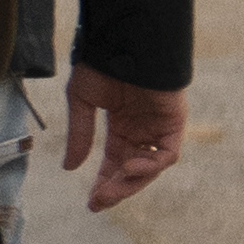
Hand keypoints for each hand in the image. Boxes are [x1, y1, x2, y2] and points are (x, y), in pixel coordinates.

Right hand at [66, 68, 186, 212]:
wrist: (125, 41)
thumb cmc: (102, 64)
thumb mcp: (82, 101)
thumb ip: (80, 135)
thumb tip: (69, 167)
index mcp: (122, 127)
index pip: (115, 163)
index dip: (104, 183)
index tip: (92, 202)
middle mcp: (142, 131)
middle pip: (133, 171)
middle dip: (117, 188)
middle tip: (99, 201)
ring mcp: (159, 128)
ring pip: (150, 167)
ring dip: (132, 181)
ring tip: (111, 188)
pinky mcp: (174, 123)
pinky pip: (167, 153)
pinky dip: (151, 164)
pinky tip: (130, 166)